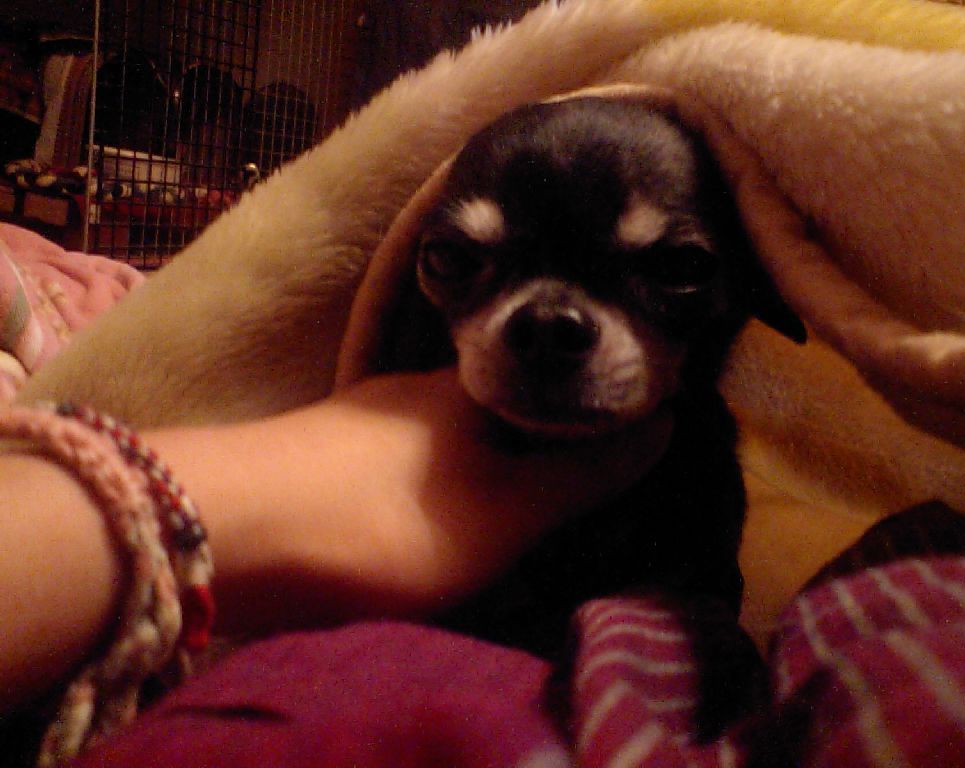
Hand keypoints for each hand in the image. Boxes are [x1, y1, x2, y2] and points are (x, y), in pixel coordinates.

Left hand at [193, 367, 673, 631]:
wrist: (224, 529)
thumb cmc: (385, 519)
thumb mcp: (505, 511)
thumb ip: (584, 473)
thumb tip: (665, 422)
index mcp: (477, 386)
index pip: (561, 388)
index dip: (598, 424)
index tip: (628, 468)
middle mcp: (423, 389)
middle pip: (508, 416)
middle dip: (543, 457)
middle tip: (574, 515)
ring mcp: (370, 418)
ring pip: (455, 445)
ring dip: (487, 482)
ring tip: (514, 531)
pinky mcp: (329, 455)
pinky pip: (410, 470)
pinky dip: (437, 495)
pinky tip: (437, 526)